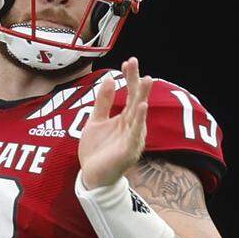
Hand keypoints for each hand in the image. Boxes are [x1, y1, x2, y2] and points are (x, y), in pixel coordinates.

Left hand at [77, 57, 153, 188]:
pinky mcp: (129, 150)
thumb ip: (102, 102)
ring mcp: (132, 138)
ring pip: (139, 114)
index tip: (128, 61)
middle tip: (135, 62)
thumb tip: (109, 78)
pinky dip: (139, 120)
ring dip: (143, 96)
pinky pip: (135, 133)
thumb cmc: (96, 150)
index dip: (129, 77)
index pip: (130, 94)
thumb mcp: (95, 121)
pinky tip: (141, 106)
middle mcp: (132, 126)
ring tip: (147, 79)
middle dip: (137, 81)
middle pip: (136, 99)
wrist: (91, 176)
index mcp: (125, 119)